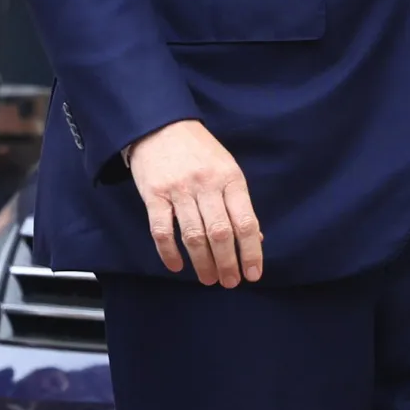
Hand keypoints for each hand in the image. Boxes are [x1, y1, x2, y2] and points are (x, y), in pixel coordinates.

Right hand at [128, 119, 263, 286]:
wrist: (162, 126)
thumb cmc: (201, 150)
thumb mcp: (228, 168)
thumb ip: (239, 202)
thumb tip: (255, 237)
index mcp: (231, 179)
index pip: (245, 221)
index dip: (251, 251)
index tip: (253, 273)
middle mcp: (207, 185)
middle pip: (220, 233)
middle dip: (227, 263)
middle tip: (230, 283)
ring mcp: (179, 190)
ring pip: (193, 235)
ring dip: (202, 263)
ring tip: (209, 279)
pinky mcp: (154, 195)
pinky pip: (161, 231)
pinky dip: (168, 252)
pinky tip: (177, 266)